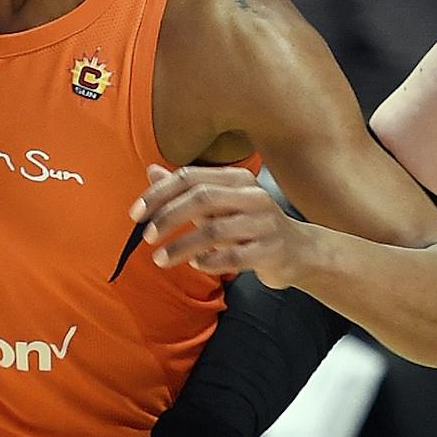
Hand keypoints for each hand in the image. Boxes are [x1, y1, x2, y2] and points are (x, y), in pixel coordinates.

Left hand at [132, 164, 314, 287]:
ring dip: (182, 246)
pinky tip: (195, 265)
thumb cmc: (252, 227)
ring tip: (161, 259)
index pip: (190, 178)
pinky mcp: (272, 251)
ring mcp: (264, 223)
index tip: (136, 214)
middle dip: (168, 217)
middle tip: (146, 237)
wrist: (300, 252)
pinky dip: (209, 262)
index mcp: (237, 179)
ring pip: (215, 231)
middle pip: (202, 199)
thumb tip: (151, 171)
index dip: (159, 194)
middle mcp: (252, 196)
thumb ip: (187, 190)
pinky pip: (234, 257)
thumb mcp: (219, 205)